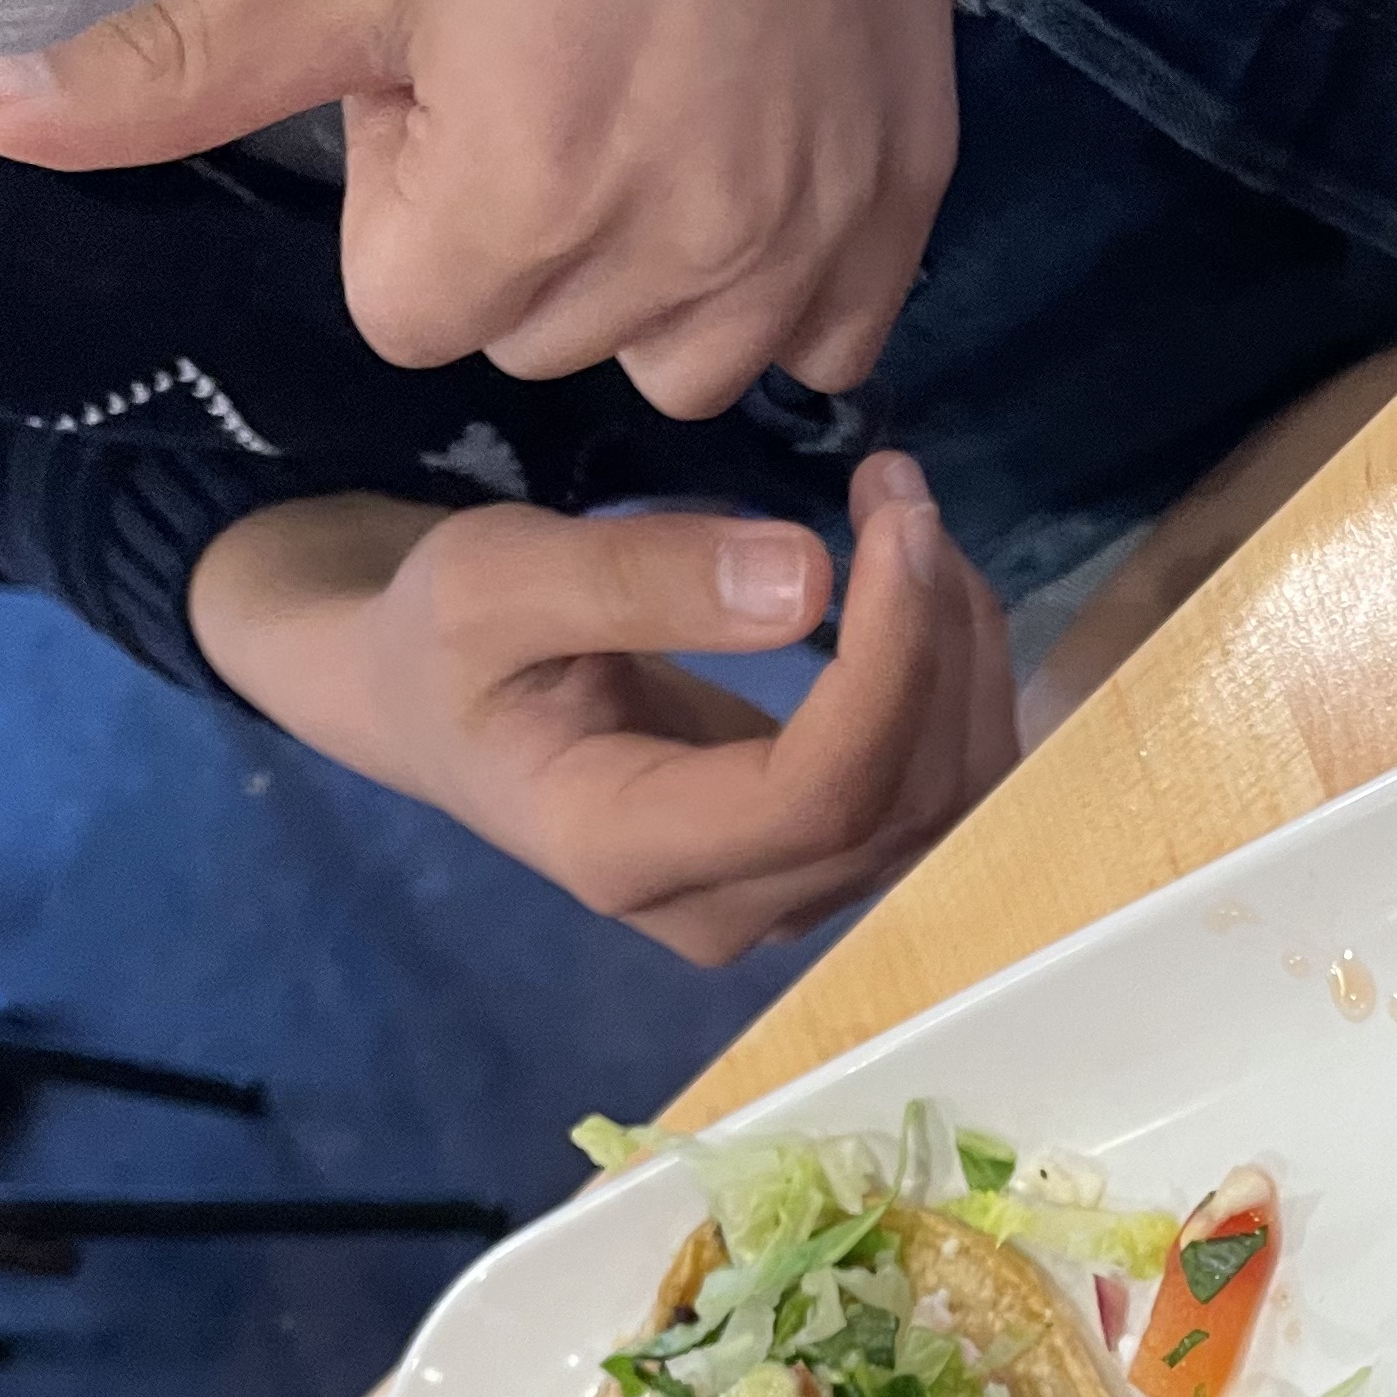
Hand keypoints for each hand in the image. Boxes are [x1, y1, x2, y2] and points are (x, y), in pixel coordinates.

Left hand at [0, 0, 958, 413]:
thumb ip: (165, 73)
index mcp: (516, 209)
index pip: (406, 317)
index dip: (415, 199)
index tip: (460, 83)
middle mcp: (672, 265)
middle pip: (536, 341)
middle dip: (529, 235)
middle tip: (559, 71)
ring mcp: (801, 254)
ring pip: (676, 359)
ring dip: (654, 272)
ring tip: (658, 118)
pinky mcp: (897, 228)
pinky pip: (816, 340)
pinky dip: (782, 276)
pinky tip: (751, 158)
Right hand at [190, 456, 1016, 965]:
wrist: (436, 709)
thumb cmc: (445, 641)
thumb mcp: (493, 579)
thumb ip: (636, 581)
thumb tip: (809, 581)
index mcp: (621, 851)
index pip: (817, 795)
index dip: (890, 664)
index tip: (895, 519)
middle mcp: (721, 909)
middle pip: (902, 805)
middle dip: (936, 639)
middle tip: (897, 487)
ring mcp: (781, 901)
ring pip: (943, 802)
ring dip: (959, 654)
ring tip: (904, 518)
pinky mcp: (821, 864)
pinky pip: (935, 789)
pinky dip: (953, 678)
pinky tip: (913, 583)